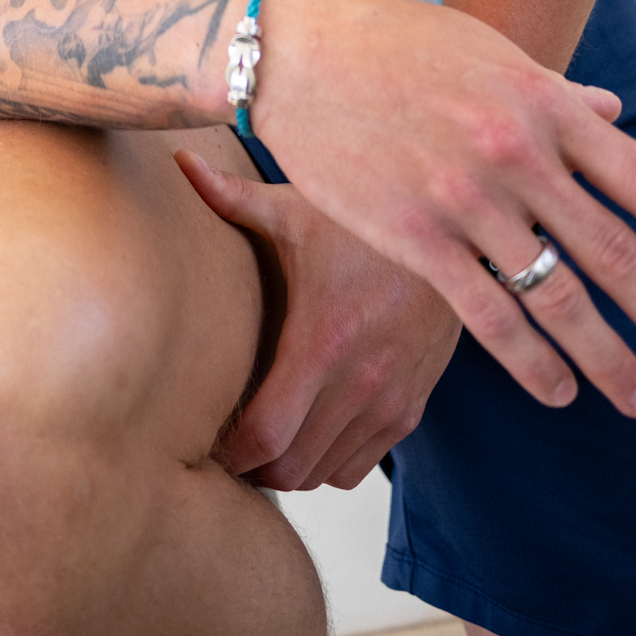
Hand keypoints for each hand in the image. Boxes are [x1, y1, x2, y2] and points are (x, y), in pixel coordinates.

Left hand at [176, 162, 460, 489]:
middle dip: (250, 466)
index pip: (267, 434)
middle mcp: (359, 381)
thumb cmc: (364, 221)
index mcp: (323, 338)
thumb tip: (180, 161)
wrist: (454, 235)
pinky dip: (326, 462)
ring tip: (259, 438)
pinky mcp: (411, 409)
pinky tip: (305, 429)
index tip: (205, 435)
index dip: (229, 451)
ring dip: (287, 467)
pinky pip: (358, 467)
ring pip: (322, 474)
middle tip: (223, 443)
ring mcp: (389, 401)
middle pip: (290, 468)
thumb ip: (232, 195)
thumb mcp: (297, 206)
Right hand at [239, 0, 635, 418]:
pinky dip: (532, 363)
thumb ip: (554, 92)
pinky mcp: (411, 236)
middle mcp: (517, 151)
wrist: (294, 46)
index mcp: (545, 102)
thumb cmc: (391, 42)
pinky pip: (487, 316)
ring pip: (558, 297)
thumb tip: (613, 113)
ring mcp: (464, 197)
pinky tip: (559, 392)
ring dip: (611, 359)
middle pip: (617, 254)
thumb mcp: (486, 51)